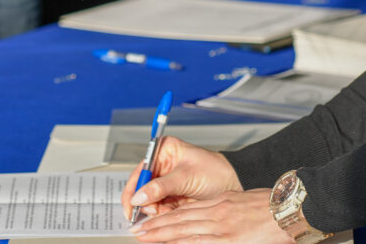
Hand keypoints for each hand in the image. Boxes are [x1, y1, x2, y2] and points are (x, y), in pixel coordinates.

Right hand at [122, 136, 241, 218]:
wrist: (234, 185)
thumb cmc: (216, 171)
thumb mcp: (186, 177)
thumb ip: (160, 187)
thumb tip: (139, 196)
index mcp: (164, 151)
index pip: (140, 170)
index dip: (134, 188)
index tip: (131, 205)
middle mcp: (163, 166)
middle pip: (142, 188)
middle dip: (146, 202)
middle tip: (152, 210)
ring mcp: (167, 183)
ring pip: (150, 201)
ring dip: (156, 209)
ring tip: (168, 210)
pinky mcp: (173, 197)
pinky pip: (160, 208)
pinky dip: (164, 213)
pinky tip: (172, 212)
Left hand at [130, 189, 293, 243]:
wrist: (290, 207)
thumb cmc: (272, 205)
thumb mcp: (243, 200)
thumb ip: (225, 209)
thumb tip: (213, 218)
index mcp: (220, 202)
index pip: (186, 210)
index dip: (166, 217)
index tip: (151, 221)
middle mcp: (217, 213)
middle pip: (180, 220)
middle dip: (156, 227)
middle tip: (136, 231)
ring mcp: (221, 227)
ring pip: (184, 231)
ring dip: (161, 235)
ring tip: (143, 237)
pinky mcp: (229, 239)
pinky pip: (200, 242)